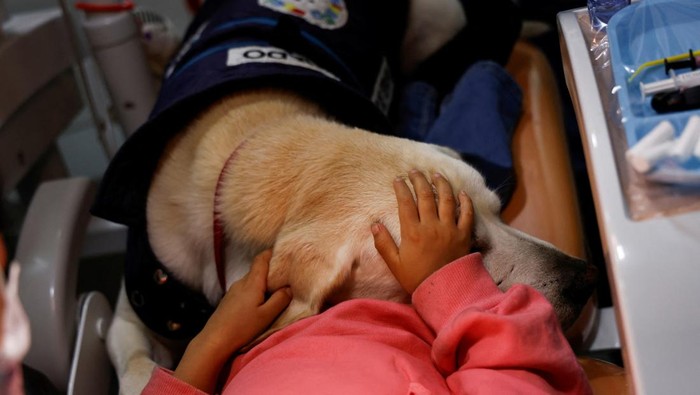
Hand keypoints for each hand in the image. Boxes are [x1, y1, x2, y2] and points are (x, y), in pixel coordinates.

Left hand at [174, 249, 290, 391]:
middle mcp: (241, 282)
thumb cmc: (242, 327)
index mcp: (252, 282)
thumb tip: (289, 288)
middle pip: (257, 269)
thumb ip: (280, 300)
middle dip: (271, 270)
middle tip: (285, 275)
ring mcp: (233, 291)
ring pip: (251, 280)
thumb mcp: (266, 316)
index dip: (272, 253)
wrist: (215, 339)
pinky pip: (245, 289)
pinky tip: (258, 302)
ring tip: (275, 290)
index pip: (261, 259)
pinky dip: (254, 290)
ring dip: (263, 282)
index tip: (283, 253)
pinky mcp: (228, 300)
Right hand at [372, 170, 473, 293]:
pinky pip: (466, 213)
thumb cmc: (417, 279)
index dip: (401, 188)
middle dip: (419, 180)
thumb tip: (374, 225)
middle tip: (414, 171)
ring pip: (446, 199)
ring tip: (436, 174)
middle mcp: (432, 226)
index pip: (405, 202)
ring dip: (441, 184)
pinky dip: (465, 201)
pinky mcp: (464, 235)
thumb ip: (383, 244)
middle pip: (425, 195)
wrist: (445, 292)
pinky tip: (461, 192)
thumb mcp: (395, 264)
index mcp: (413, 232)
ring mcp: (450, 229)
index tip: (397, 179)